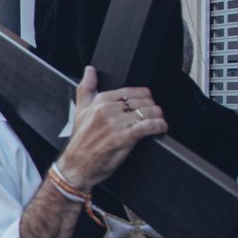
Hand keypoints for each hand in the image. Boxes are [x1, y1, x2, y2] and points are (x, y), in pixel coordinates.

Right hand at [56, 68, 168, 190]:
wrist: (76, 166)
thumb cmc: (80, 142)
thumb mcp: (80, 111)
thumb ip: (85, 88)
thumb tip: (89, 70)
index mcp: (99, 101)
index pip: (133, 91)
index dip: (144, 98)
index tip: (146, 105)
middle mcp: (107, 110)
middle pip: (144, 101)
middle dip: (153, 108)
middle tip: (154, 116)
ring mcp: (115, 124)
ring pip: (148, 112)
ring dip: (158, 117)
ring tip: (158, 122)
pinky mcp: (123, 138)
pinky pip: (148, 126)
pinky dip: (159, 126)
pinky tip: (161, 128)